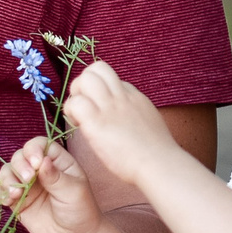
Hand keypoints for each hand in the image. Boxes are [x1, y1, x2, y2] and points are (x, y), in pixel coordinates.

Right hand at [0, 138, 102, 232]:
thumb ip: (56, 177)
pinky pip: (1, 190)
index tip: (36, 163)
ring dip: (7, 179)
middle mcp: (39, 170)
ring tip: (16, 194)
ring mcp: (27, 185)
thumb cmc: (80, 210)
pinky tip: (8, 201)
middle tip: (28, 180)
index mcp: (57, 161)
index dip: (33, 150)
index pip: (40, 145)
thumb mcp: (74, 191)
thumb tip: (42, 161)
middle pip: (20, 156)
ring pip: (7, 171)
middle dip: (20, 166)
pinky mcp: (17, 200)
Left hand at [60, 62, 177, 185]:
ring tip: (79, 116)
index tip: (101, 110)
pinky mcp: (97, 122)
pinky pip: (76, 103)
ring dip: (76, 95)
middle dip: (84, 83)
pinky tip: (79, 126)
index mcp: (135, 97)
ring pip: (84, 79)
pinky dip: (71, 112)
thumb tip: (128, 120)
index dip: (101, 92)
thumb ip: (137, 116)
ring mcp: (109, 107)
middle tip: (85, 107)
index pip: (112, 79)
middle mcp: (122, 96)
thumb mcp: (150, 123)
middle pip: (97, 68)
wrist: (160, 164)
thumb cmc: (157, 154)